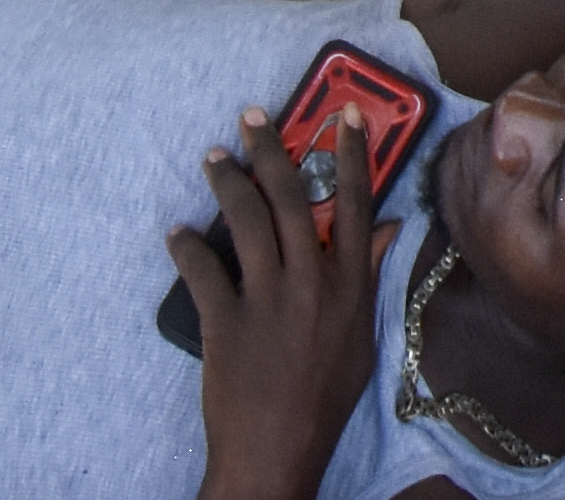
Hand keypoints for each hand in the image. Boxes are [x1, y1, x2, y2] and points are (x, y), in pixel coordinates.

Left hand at [168, 106, 391, 498]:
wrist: (277, 451)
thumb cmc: (323, 399)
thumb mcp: (360, 337)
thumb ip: (368, 277)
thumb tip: (387, 228)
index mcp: (350, 285)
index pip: (357, 202)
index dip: (353, 153)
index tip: (347, 113)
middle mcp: (312, 281)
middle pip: (293, 197)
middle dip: (272, 149)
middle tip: (252, 117)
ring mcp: (267, 299)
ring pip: (246, 220)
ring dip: (228, 182)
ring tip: (214, 158)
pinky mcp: (224, 320)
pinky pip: (202, 268)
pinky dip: (187, 246)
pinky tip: (177, 233)